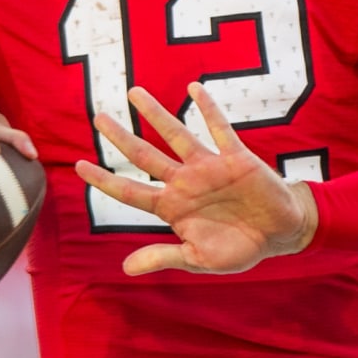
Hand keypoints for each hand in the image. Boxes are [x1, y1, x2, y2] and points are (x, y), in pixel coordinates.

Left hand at [74, 82, 317, 275]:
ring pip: (176, 135)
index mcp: (172, 207)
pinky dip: (208, 109)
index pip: (131, 191)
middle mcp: (185, 182)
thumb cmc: (239, 249)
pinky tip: (194, 89)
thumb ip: (164, 257)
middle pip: (145, 155)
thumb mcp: (199, 259)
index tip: (79, 166)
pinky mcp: (235, 158)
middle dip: (120, 137)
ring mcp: (208, 167)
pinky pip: (220, 129)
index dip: (105, 180)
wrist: (279, 234)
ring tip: (134, 93)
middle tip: (97, 117)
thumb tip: (126, 267)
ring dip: (155, 114)